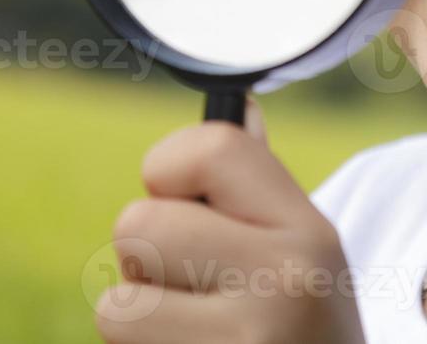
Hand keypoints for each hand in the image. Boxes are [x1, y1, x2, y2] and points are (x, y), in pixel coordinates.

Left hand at [94, 98, 365, 343]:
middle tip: (191, 290)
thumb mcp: (305, 258)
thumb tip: (239, 106)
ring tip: (191, 334)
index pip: (209, 148)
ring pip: (116, 303)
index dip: (168, 170)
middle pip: (139, 226)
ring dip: (139, 319)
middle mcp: (286, 286)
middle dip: (145, 260)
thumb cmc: (303, 332)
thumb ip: (260, 188)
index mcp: (309, 235)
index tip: (182, 200)